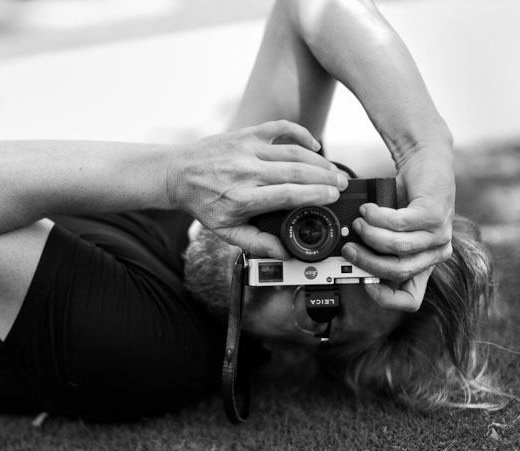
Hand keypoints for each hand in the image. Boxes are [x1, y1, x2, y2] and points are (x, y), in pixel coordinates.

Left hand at [167, 120, 347, 258]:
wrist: (177, 174)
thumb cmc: (203, 203)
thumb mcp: (225, 231)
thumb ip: (256, 243)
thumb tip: (284, 252)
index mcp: (242, 198)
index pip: (286, 194)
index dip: (314, 194)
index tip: (333, 196)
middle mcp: (246, 171)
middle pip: (295, 172)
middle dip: (325, 178)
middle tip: (342, 184)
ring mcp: (246, 149)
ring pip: (292, 151)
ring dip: (318, 160)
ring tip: (334, 170)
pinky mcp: (246, 134)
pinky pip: (279, 128)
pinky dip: (300, 132)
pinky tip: (313, 144)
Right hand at [341, 144, 454, 310]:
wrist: (425, 162)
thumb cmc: (404, 198)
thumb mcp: (392, 231)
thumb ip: (378, 249)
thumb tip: (351, 260)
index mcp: (426, 263)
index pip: (411, 300)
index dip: (386, 298)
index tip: (365, 284)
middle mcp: (437, 253)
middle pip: (398, 272)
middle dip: (367, 261)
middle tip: (350, 248)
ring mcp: (439, 235)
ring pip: (396, 247)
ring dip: (369, 235)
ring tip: (358, 223)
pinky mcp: (435, 215)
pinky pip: (398, 224)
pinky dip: (376, 217)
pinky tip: (368, 209)